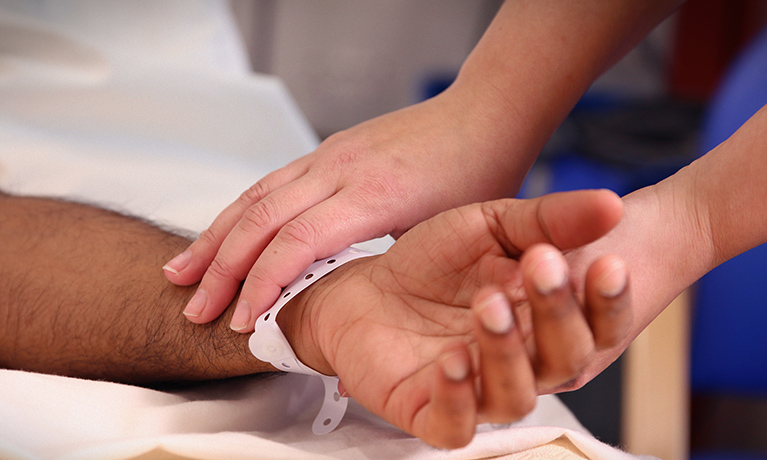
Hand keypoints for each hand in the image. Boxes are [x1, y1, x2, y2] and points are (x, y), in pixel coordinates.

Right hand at [163, 85, 536, 330]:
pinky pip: (272, 181)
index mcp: (373, 196)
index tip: (240, 322)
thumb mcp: (446, 242)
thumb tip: (362, 349)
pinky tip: (224, 231)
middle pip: (261, 219)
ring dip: (214, 236)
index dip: (261, 286)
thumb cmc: (476, 174)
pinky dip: (239, 211)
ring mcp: (330, 155)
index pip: (296, 244)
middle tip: (193, 309)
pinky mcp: (329, 150)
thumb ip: (395, 288)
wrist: (482, 115)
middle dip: (220, 269)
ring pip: (256, 195)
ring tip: (180, 270)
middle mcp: (341, 170)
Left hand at [280, 190, 630, 447]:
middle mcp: (523, 362)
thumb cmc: (436, 261)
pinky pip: (456, 425)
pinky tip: (451, 358)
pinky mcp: (432, 413)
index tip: (608, 261)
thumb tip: (612, 203)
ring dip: (507, 352)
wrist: (366, 288)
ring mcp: (478, 392)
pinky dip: (458, 397)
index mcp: (546, 320)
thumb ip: (548, 220)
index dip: (610, 301)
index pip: (598, 325)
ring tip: (487, 305)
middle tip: (540, 264)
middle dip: (558, 314)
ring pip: (516, 396)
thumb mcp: (491, 226)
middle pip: (564, 359)